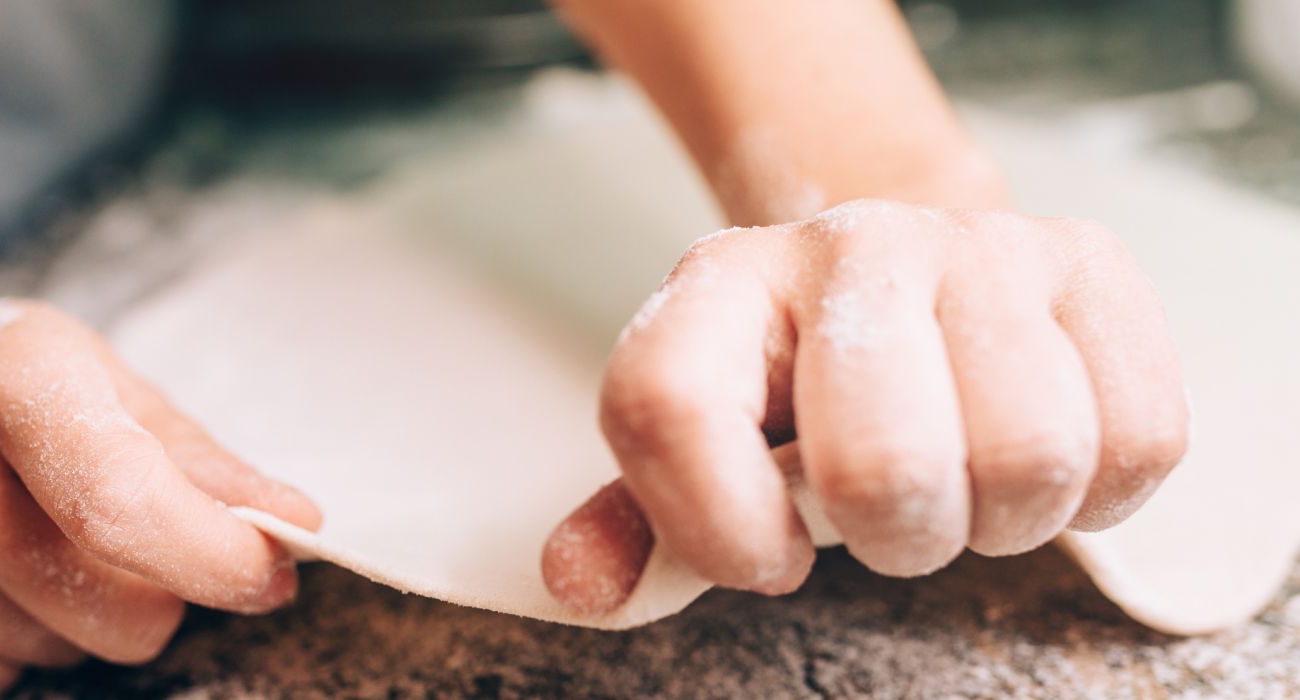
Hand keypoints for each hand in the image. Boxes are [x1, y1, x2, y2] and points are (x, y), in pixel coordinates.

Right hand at [0, 299, 319, 695]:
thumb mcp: (107, 381)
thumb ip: (202, 462)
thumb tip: (292, 525)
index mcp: (15, 377)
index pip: (126, 501)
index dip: (216, 557)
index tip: (270, 574)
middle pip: (113, 607)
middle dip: (156, 592)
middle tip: (127, 539)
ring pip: (56, 654)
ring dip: (76, 618)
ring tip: (33, 539)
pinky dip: (7, 645)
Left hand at [543, 200, 1187, 613]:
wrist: (907, 269)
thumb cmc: (797, 386)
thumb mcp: (702, 443)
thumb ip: (641, 522)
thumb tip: (582, 586)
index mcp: (717, 287)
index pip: (667, 407)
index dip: (711, 527)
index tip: (764, 556)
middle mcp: (845, 243)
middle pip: (881, 468)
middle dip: (894, 537)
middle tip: (890, 515)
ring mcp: (976, 242)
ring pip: (1029, 458)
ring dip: (998, 518)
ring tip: (965, 478)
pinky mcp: (1090, 260)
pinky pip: (1137, 441)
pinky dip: (1095, 495)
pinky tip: (1036, 450)